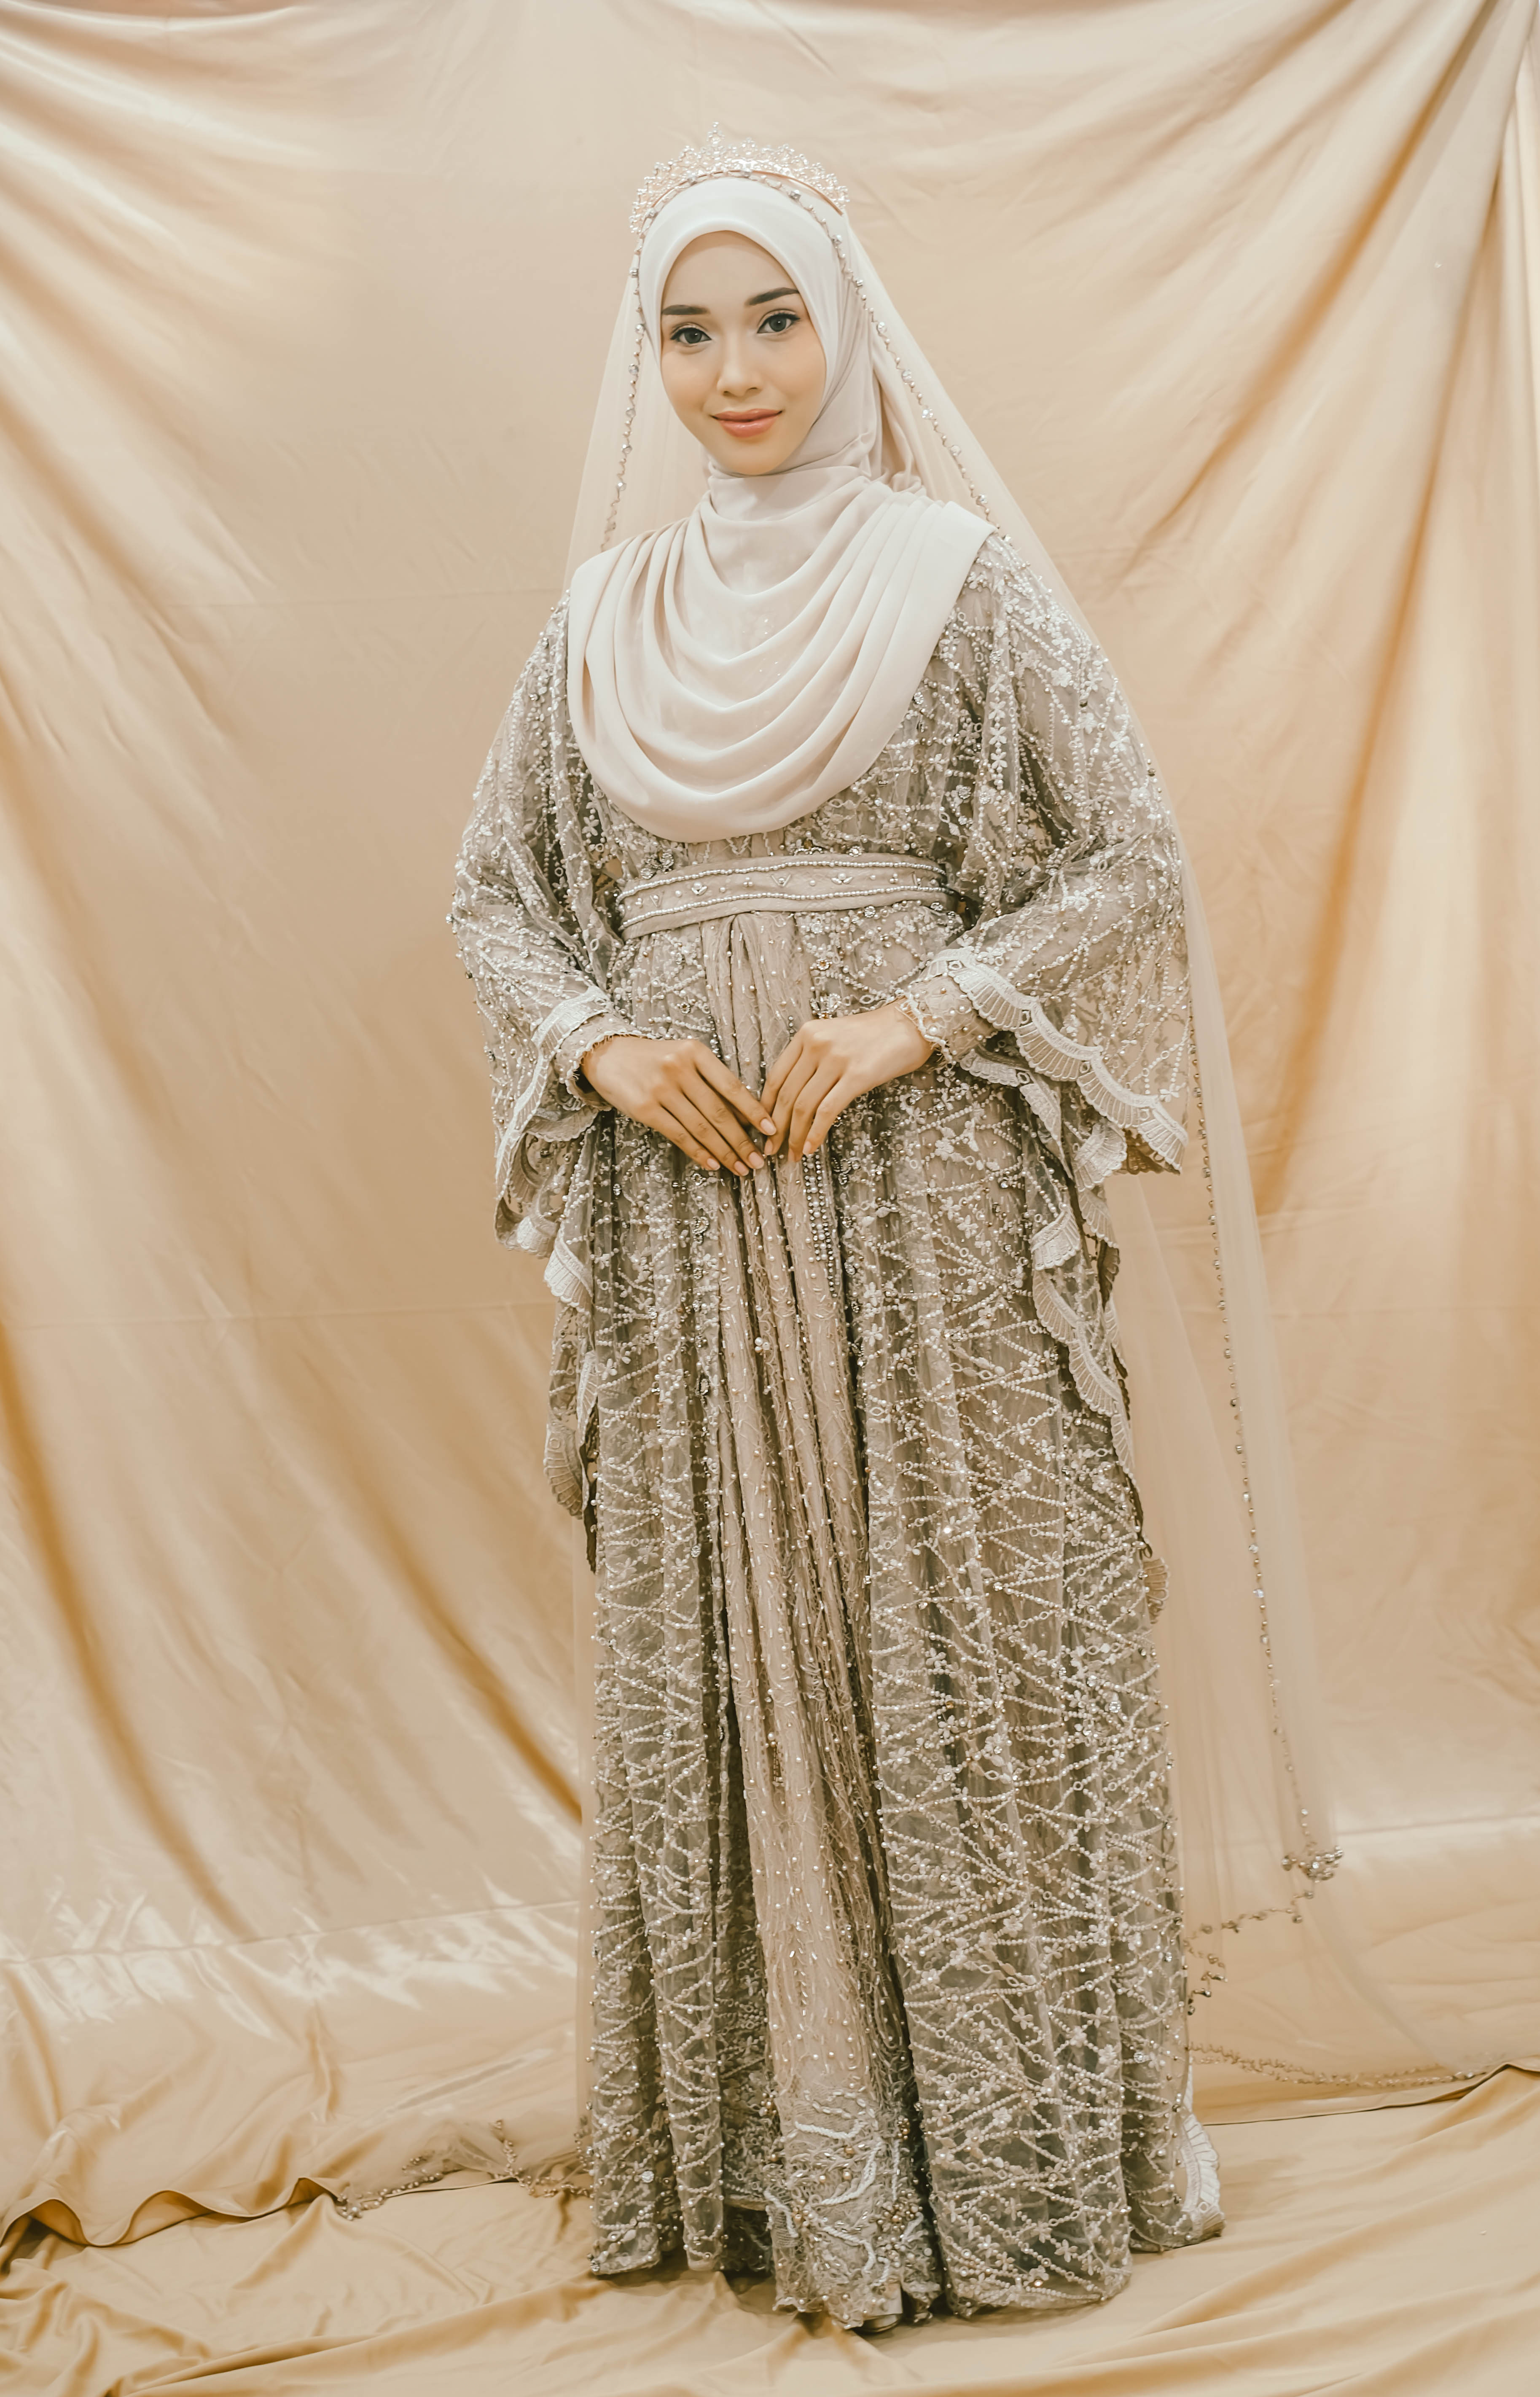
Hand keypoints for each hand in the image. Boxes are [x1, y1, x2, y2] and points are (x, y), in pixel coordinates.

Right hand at [580, 1035, 776, 1174]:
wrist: (607, 1054)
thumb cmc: (654, 1059)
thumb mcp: (684, 1057)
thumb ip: (711, 1080)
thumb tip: (745, 1115)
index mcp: (696, 1052)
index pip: (732, 1086)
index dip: (754, 1111)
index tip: (771, 1130)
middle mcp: (680, 1068)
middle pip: (719, 1111)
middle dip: (742, 1140)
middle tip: (759, 1161)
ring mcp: (661, 1089)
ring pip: (701, 1127)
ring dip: (724, 1151)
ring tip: (741, 1168)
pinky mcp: (645, 1108)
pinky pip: (679, 1135)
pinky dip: (699, 1152)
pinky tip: (713, 1164)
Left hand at [762, 1003, 933, 1161]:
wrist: (911, 1024)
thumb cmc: (874, 1035)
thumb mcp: (833, 1037)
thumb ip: (811, 1058)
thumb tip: (792, 1096)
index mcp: (806, 1034)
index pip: (775, 1076)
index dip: (765, 1107)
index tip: (763, 1128)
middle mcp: (816, 1044)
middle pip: (787, 1094)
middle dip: (776, 1127)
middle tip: (772, 1149)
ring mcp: (836, 1059)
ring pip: (804, 1106)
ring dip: (795, 1136)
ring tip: (793, 1154)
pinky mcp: (857, 1076)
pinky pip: (828, 1111)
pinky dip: (816, 1133)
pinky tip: (811, 1148)